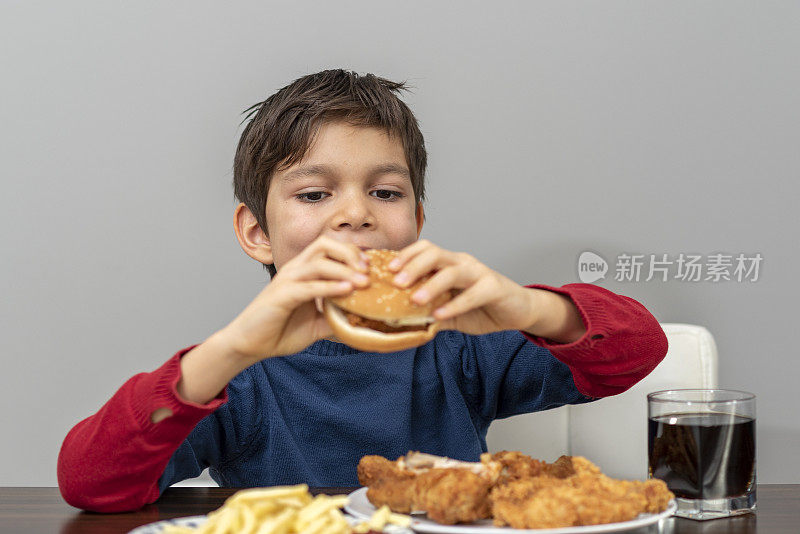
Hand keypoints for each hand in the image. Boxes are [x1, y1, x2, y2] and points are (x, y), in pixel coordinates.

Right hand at [217, 235, 370, 361]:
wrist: (251, 345)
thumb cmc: (281, 331)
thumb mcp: (317, 324)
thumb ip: (337, 317)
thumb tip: (364, 319)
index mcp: (303, 271)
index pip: (330, 248)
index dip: (352, 253)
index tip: (370, 268)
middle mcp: (295, 270)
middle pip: (324, 244)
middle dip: (350, 253)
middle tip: (368, 270)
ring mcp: (287, 281)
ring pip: (318, 263)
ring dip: (344, 270)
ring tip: (363, 282)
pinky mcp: (281, 296)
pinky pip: (308, 286)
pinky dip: (329, 287)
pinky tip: (346, 291)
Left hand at [387, 240, 541, 335]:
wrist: (518, 311)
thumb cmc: (482, 308)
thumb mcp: (449, 313)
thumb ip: (428, 315)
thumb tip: (399, 325)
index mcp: (449, 264)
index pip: (424, 249)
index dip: (405, 256)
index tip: (387, 270)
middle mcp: (462, 263)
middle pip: (434, 253)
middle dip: (412, 266)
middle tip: (396, 282)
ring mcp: (479, 273)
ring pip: (452, 270)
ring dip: (431, 284)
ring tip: (415, 299)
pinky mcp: (494, 287)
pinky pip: (473, 293)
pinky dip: (455, 304)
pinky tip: (440, 314)